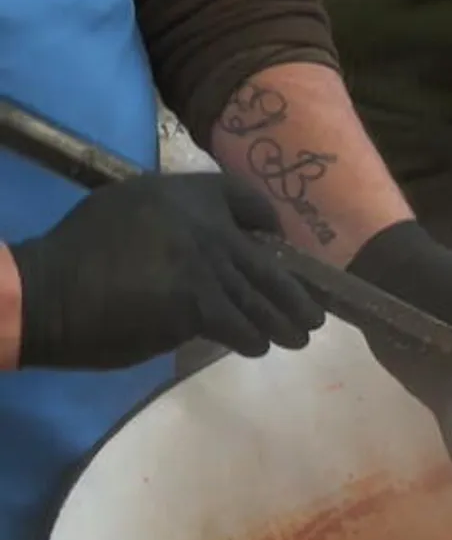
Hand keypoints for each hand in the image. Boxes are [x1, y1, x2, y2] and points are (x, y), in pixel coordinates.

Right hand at [9, 173, 324, 368]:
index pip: (246, 200)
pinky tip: (255, 347)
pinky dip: (251, 340)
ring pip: (262, 300)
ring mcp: (207, 265)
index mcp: (186, 193)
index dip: (272, 227)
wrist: (49, 290)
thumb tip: (215, 243)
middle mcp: (205, 224)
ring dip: (284, 324)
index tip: (283, 248)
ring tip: (298, 337)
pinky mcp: (199, 305)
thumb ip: (176, 219)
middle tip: (313, 314)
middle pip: (269, 262)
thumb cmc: (81, 254)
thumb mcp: (129, 208)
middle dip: (296, 294)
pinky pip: (241, 328)